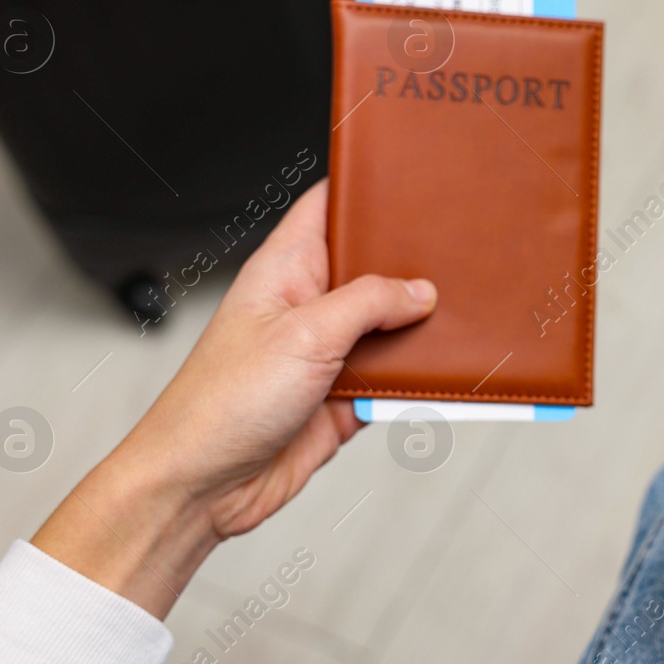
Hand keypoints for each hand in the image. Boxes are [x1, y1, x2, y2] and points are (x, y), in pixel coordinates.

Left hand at [33, 179, 435, 616]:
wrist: (204, 487)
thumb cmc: (219, 404)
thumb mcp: (304, 334)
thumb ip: (368, 303)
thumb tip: (419, 291)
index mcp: (286, 268)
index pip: (328, 206)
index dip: (366, 187)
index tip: (411, 176)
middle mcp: (307, 305)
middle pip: (373, 267)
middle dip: (412, 264)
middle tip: (455, 254)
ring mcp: (326, 352)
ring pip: (390, 325)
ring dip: (419, 329)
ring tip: (459, 317)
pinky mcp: (341, 398)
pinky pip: (393, 378)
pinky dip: (416, 378)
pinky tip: (439, 372)